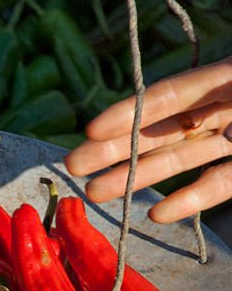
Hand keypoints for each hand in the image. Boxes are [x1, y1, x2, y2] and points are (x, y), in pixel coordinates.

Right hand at [65, 55, 231, 222]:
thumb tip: (222, 130)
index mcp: (226, 76)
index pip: (169, 96)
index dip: (130, 113)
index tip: (92, 132)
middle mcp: (222, 107)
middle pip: (161, 129)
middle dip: (115, 148)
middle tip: (73, 165)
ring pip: (179, 158)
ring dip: (136, 177)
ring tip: (95, 192)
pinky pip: (218, 184)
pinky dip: (192, 200)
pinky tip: (158, 214)